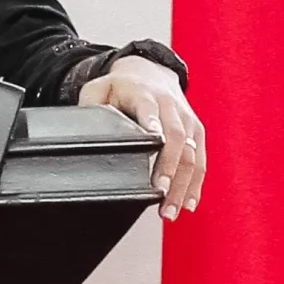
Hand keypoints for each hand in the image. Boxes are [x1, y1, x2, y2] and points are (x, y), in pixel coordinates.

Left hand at [79, 59, 205, 218]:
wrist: (152, 72)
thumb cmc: (121, 87)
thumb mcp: (99, 88)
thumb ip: (90, 107)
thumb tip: (82, 134)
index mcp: (144, 94)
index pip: (150, 110)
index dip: (154, 126)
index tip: (155, 143)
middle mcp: (170, 106)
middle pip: (175, 138)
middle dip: (169, 169)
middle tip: (160, 195)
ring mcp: (187, 119)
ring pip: (191, 154)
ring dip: (183, 185)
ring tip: (171, 210)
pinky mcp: (197, 131)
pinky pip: (201, 160)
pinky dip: (195, 184)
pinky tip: (188, 204)